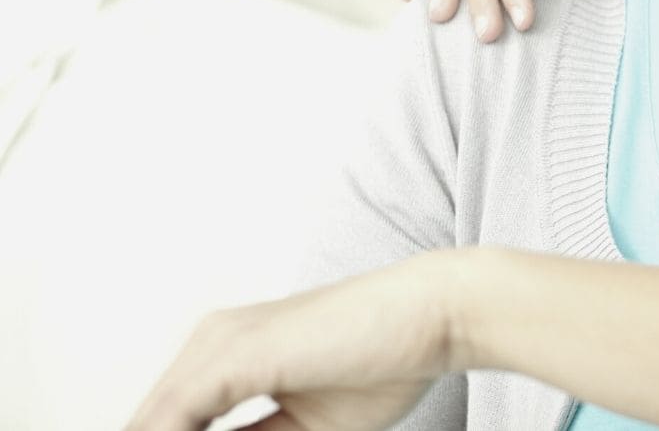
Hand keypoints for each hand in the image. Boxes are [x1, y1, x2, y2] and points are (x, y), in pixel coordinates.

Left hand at [126, 253, 461, 430]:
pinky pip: (170, 422)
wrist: (436, 310)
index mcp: (231, 352)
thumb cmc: (389, 358)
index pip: (171, 424)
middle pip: (152, 423)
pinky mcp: (235, 356)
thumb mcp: (307, 426)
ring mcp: (219, 345)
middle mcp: (215, 341)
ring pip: (154, 425)